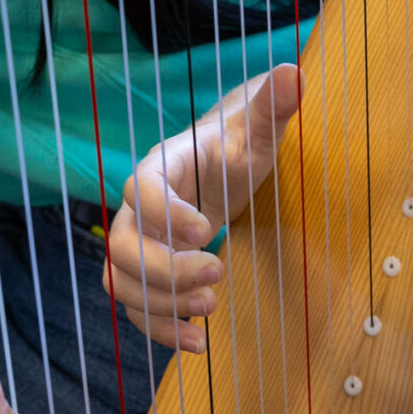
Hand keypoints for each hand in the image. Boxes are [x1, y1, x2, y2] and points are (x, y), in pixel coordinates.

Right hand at [102, 64, 300, 353]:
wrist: (223, 162)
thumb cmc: (239, 142)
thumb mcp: (259, 128)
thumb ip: (271, 105)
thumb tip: (291, 72)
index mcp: (160, 167)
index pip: (140, 190)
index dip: (165, 215)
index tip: (208, 230)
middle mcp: (138, 207)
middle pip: (121, 247)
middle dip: (164, 270)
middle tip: (217, 273)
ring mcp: (140, 243)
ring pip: (122, 283)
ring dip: (161, 305)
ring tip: (212, 306)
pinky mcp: (151, 273)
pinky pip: (137, 308)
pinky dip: (162, 329)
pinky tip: (200, 341)